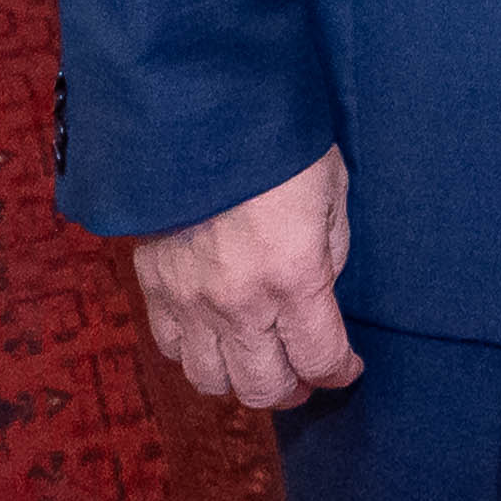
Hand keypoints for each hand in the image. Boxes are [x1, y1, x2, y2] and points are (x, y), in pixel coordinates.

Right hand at [130, 144, 365, 409]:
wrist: (197, 111)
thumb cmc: (277, 143)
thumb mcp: (330, 190)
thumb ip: (329, 250)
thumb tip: (318, 290)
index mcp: (293, 277)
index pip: (319, 359)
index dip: (339, 372)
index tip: (348, 367)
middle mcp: (239, 302)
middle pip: (262, 388)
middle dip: (291, 389)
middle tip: (303, 374)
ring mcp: (189, 299)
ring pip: (210, 380)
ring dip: (239, 378)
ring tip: (257, 359)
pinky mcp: (153, 285)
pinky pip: (169, 346)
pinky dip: (194, 353)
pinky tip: (213, 334)